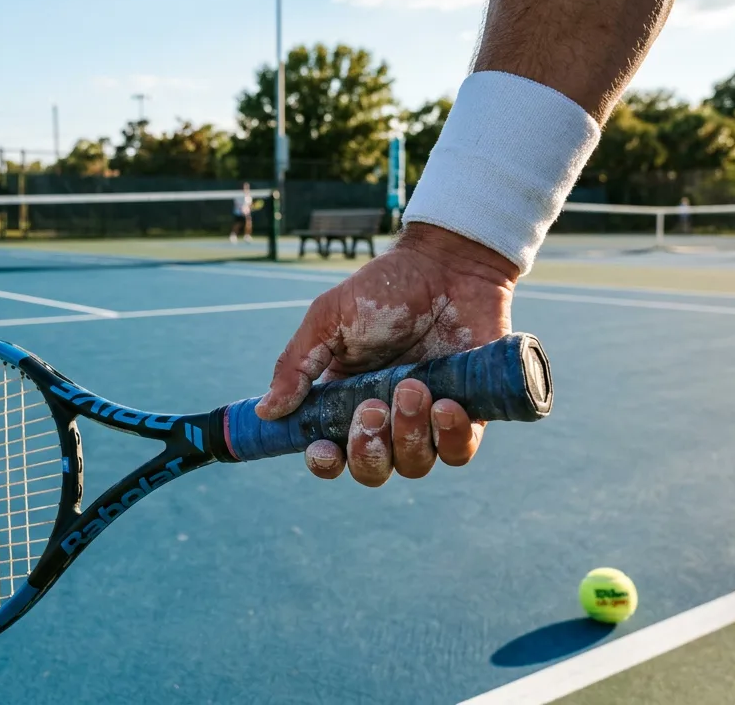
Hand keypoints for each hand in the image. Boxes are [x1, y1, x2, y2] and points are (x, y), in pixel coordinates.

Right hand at [257, 223, 518, 485]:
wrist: (447, 264)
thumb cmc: (384, 288)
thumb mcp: (328, 319)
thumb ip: (296, 365)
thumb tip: (266, 411)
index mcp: (345, 400)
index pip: (331, 452)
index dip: (325, 461)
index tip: (324, 448)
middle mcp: (385, 418)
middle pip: (371, 469)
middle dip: (368, 448)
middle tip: (374, 405)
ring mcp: (427, 418)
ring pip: (414, 464)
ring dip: (408, 435)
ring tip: (413, 387)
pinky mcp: (468, 412)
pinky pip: (458, 451)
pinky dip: (450, 436)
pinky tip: (445, 404)